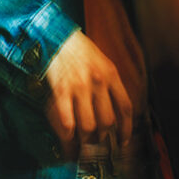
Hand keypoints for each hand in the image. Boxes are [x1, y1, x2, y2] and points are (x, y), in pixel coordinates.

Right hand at [41, 29, 132, 158]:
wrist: (53, 34)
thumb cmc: (75, 48)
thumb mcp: (99, 60)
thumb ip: (108, 82)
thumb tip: (111, 108)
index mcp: (110, 74)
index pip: (124, 108)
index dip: (126, 129)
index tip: (123, 142)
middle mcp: (98, 81)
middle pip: (107, 122)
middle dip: (102, 138)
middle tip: (95, 143)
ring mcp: (79, 87)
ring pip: (88, 126)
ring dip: (85, 139)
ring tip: (81, 143)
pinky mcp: (61, 91)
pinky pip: (68, 121)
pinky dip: (68, 134)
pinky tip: (67, 137)